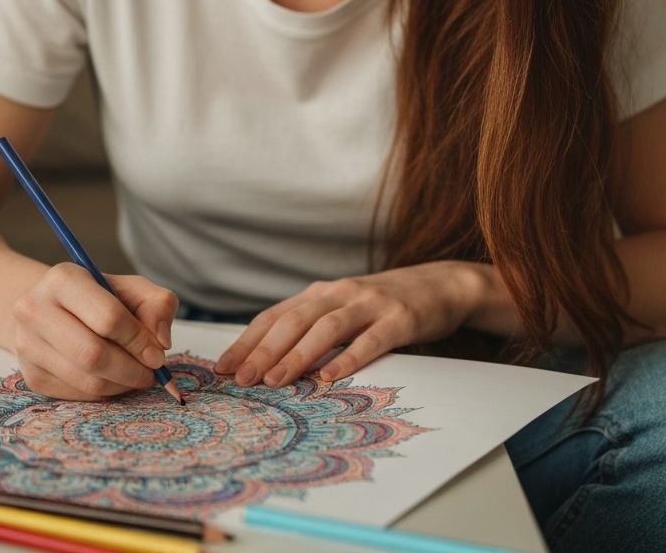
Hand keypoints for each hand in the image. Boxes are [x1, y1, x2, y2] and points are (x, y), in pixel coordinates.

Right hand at [11, 263, 177, 399]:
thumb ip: (157, 305)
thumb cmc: (100, 297)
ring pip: (86, 380)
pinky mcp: (31, 376)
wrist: (51, 308)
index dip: (138, 341)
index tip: (158, 354)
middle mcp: (35, 310)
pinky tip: (112, 378)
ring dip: (121, 384)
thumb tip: (161, 342)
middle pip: (93, 354)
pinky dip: (104, 392)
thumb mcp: (132, 288)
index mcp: (63, 279)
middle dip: (131, 369)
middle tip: (151, 372)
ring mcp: (27, 346)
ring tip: (136, 374)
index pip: (108, 317)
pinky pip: (77, 396)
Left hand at [213, 261, 480, 387]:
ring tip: (275, 380)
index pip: (275, 315)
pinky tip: (330, 378)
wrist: (441, 285)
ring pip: (326, 328)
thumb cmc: (384, 305)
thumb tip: (268, 359)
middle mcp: (340, 293)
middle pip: (294, 321)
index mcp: (321, 292)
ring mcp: (370, 304)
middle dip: (264, 350)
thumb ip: (312, 325)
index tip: (223, 368)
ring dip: (298, 355)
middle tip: (241, 380)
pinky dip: (348, 359)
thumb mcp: (343, 308)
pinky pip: (370, 340)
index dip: (247, 340)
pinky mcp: (399, 319)